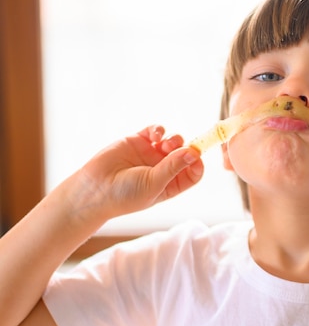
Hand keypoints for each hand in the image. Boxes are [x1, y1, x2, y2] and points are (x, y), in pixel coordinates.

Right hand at [73, 125, 203, 220]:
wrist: (94, 190)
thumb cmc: (125, 195)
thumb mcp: (153, 184)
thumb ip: (173, 167)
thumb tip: (193, 153)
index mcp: (171, 184)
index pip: (193, 172)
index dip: (197, 163)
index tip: (195, 155)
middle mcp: (164, 168)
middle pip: (185, 154)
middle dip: (186, 147)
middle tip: (178, 148)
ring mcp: (151, 154)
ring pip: (173, 141)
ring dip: (174, 139)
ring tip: (165, 144)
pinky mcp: (138, 141)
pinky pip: (155, 131)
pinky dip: (158, 129)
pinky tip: (155, 135)